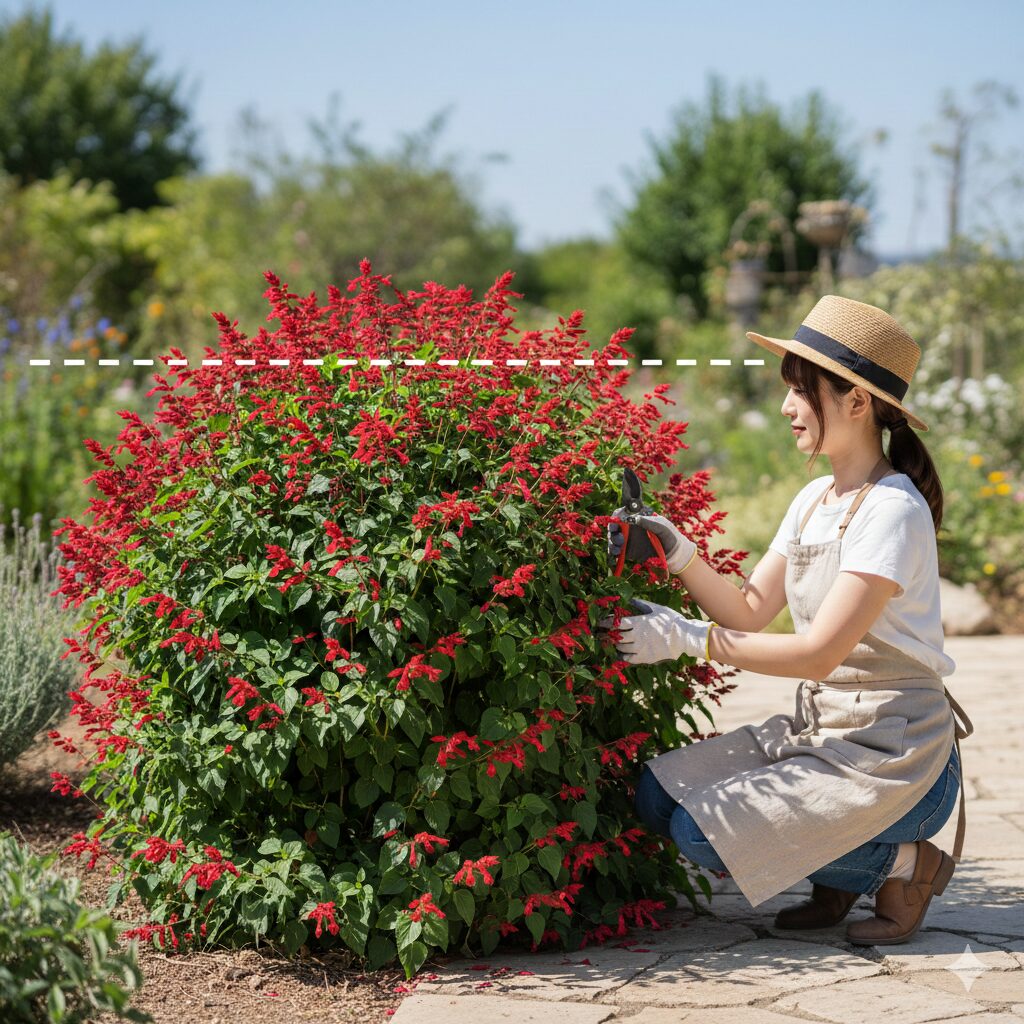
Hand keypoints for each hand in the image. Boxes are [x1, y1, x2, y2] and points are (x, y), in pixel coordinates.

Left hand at [597, 598, 714, 665]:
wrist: (684, 637)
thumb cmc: (671, 620)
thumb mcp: (656, 608)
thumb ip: (641, 604)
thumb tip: (629, 599)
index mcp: (638, 622)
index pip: (616, 622)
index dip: (605, 622)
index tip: (599, 622)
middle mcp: (636, 635)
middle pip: (616, 636)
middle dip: (607, 634)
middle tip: (601, 634)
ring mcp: (640, 648)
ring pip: (621, 647)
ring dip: (615, 644)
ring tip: (612, 642)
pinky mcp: (644, 658)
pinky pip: (628, 659)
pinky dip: (622, 656)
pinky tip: (620, 654)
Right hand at [607, 510, 697, 574]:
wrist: (675, 554)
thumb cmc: (670, 536)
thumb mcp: (663, 527)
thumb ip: (650, 522)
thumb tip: (635, 518)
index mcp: (638, 518)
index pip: (622, 514)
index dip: (616, 516)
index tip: (616, 521)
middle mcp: (630, 528)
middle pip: (614, 526)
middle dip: (613, 530)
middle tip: (618, 538)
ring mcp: (628, 539)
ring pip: (613, 538)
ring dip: (612, 542)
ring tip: (617, 549)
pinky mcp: (628, 551)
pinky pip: (616, 551)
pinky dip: (613, 553)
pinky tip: (616, 555)